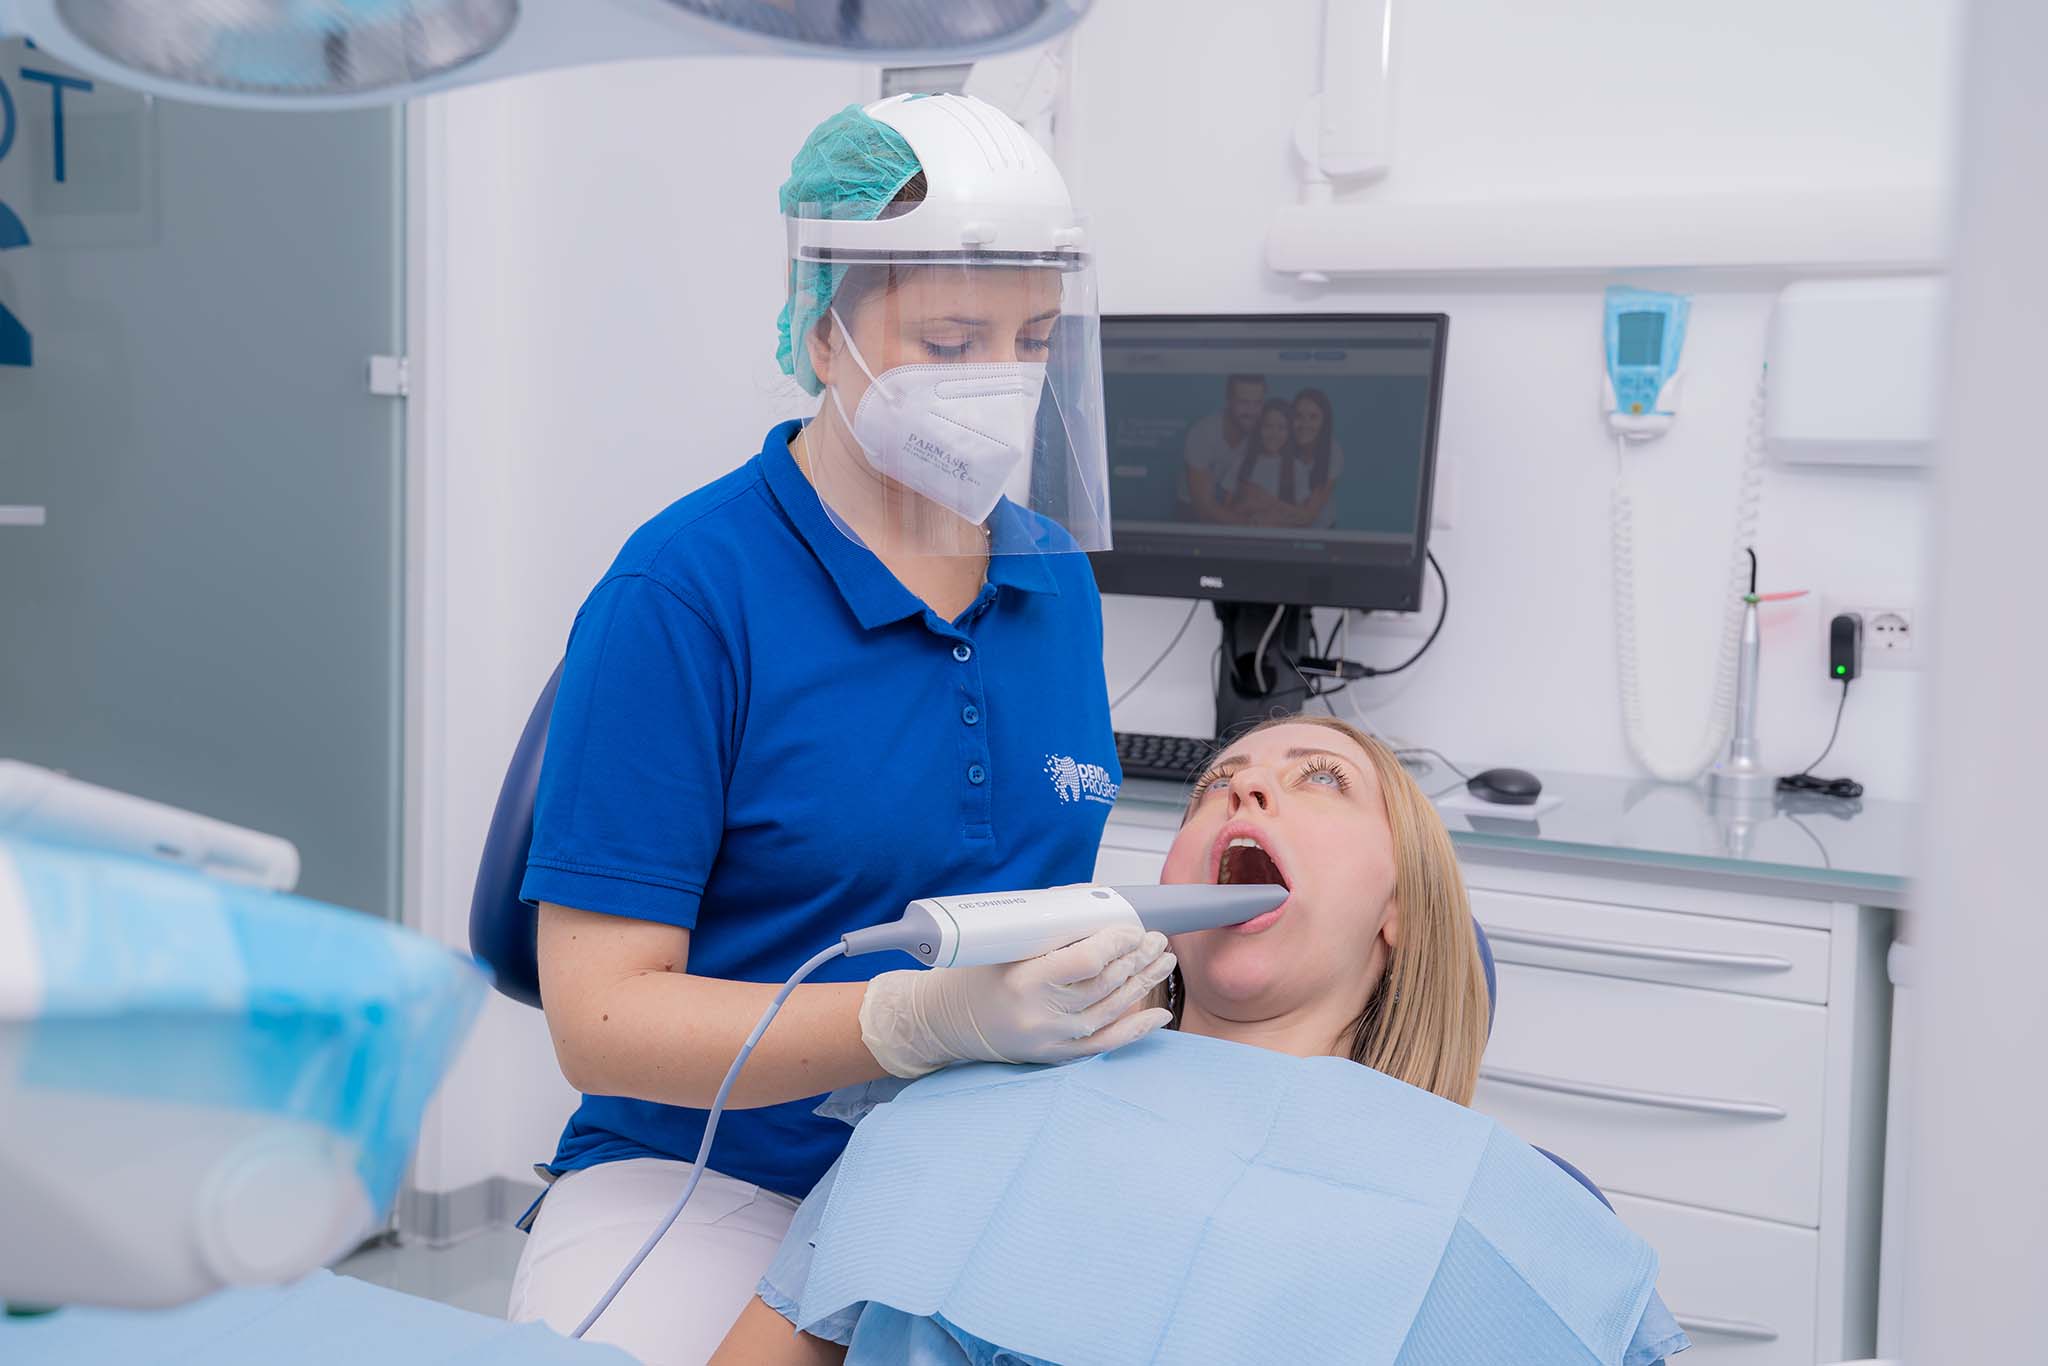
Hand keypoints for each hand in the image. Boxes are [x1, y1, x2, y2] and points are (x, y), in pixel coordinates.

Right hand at [860, 926, 1174, 1078]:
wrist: (947, 1023)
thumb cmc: (974, 975)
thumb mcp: (1004, 945)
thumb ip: (1049, 928)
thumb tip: (1094, 903)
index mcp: (1025, 981)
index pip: (1087, 961)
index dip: (1117, 942)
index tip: (1132, 927)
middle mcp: (1042, 1015)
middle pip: (1106, 983)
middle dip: (1137, 957)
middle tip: (1156, 938)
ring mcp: (1053, 1039)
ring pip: (1113, 1009)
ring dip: (1143, 981)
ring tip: (1163, 959)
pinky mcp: (1058, 1056)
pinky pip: (1108, 1044)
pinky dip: (1137, 1028)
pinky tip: (1159, 1012)